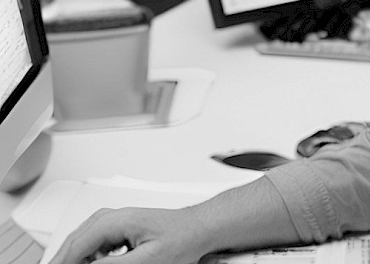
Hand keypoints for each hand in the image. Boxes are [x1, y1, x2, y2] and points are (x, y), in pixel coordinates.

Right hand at [48, 206, 209, 263]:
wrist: (199, 228)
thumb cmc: (183, 238)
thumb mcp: (148, 260)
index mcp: (117, 221)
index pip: (77, 245)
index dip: (64, 262)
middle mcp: (114, 216)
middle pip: (76, 240)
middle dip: (66, 259)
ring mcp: (117, 220)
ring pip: (83, 240)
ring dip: (77, 256)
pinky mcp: (122, 227)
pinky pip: (94, 241)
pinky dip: (88, 254)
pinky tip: (92, 262)